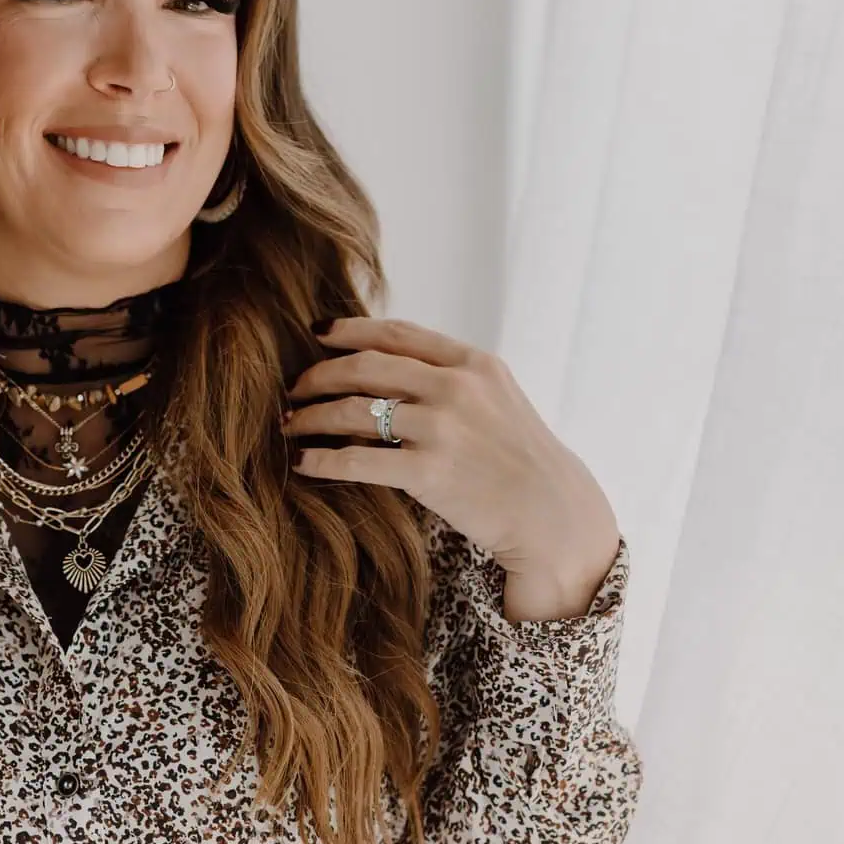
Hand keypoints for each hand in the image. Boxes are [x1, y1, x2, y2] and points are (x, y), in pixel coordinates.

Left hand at [282, 316, 618, 578]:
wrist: (553, 513)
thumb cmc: (520, 460)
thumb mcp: (499, 399)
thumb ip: (453, 379)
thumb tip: (388, 368)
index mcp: (473, 364)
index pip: (397, 333)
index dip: (350, 329)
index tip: (318, 333)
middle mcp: (456, 388)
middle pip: (365, 367)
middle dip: (319, 375)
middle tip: (294, 389)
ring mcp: (443, 429)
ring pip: (353, 410)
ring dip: (311, 416)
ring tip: (289, 425)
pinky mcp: (430, 473)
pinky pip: (357, 460)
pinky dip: (321, 459)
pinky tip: (301, 463)